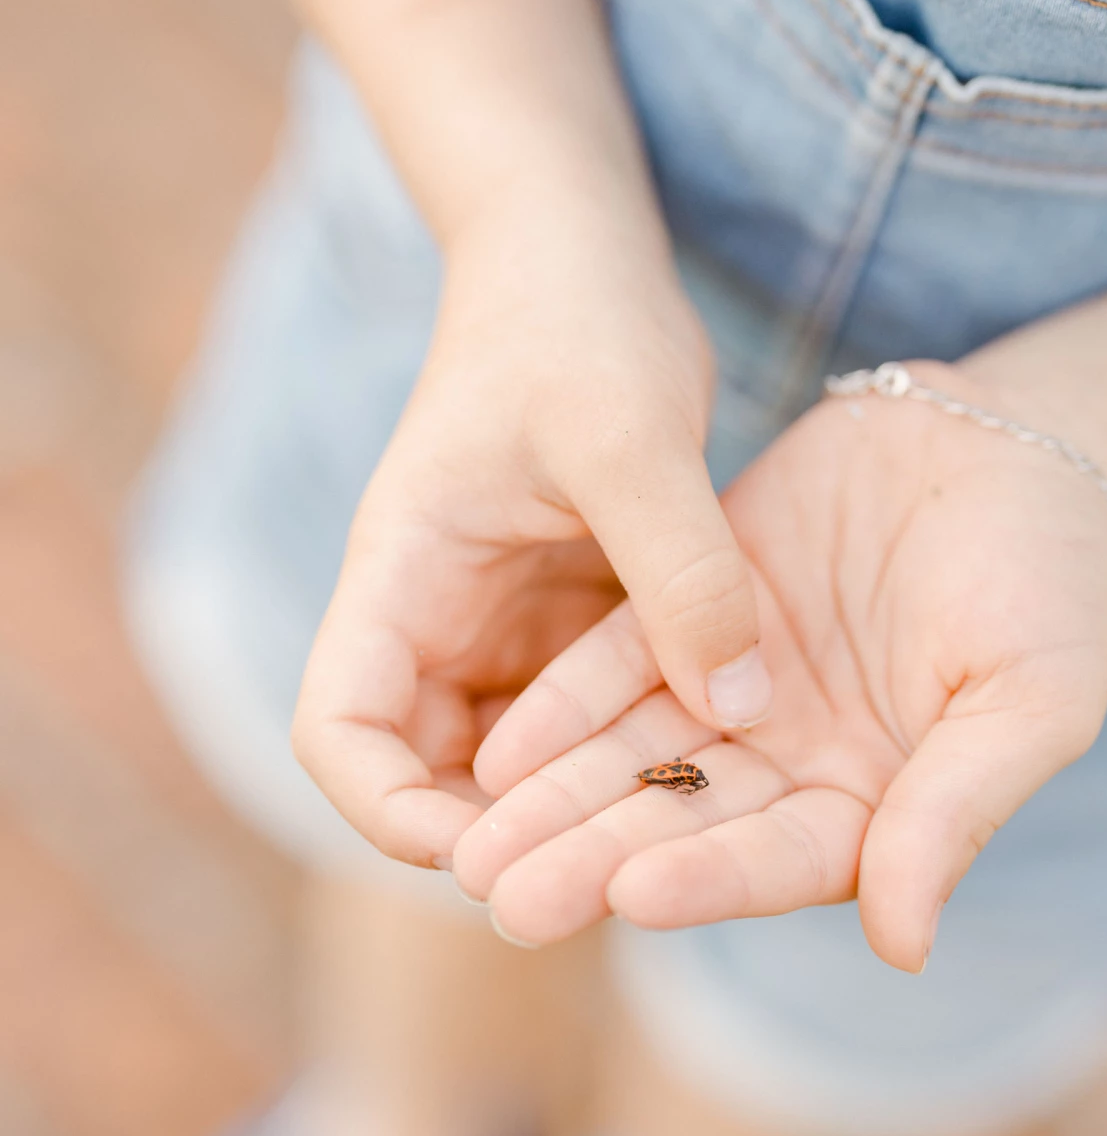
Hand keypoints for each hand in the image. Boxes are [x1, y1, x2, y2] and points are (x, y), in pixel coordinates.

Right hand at [291, 198, 768, 866]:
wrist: (583, 260)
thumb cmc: (580, 322)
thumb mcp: (635, 435)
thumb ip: (685, 568)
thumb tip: (739, 712)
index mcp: (401, 575)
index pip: (338, 730)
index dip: (390, 811)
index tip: (492, 850)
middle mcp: (435, 618)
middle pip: (420, 773)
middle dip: (497, 834)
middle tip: (607, 875)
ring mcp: (499, 627)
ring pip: (507, 761)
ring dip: (568, 807)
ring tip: (664, 842)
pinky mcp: (563, 622)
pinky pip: (581, 718)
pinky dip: (624, 754)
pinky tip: (703, 771)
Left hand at [454, 363, 1106, 969]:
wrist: (1014, 441)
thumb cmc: (1052, 579)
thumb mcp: (1031, 699)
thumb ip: (957, 812)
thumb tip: (905, 946)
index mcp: (874, 806)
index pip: (778, 859)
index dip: (707, 877)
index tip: (632, 893)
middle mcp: (791, 765)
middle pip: (680, 826)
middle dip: (593, 860)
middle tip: (505, 898)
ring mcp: (735, 691)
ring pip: (631, 757)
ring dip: (554, 799)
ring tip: (472, 845)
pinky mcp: (691, 615)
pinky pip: (615, 665)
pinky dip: (562, 705)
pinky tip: (500, 748)